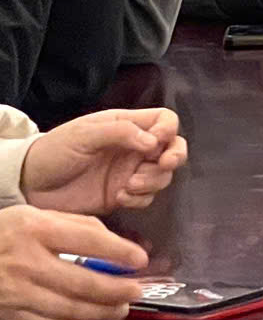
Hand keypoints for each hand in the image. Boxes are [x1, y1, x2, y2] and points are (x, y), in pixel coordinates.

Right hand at [0, 207, 145, 319]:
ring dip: (100, 312)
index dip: (118, 251)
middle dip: (115, 290)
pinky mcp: (8, 315)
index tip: (140, 259)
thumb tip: (115, 243)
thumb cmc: (4, 233)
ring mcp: (15, 292)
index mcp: (36, 230)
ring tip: (121, 310)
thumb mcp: (34, 215)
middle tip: (136, 291)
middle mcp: (26, 262)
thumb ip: (75, 226)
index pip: (87, 241)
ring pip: (67, 309)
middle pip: (81, 282)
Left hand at [20, 108, 186, 214]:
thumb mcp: (84, 134)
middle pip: (173, 147)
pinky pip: (146, 198)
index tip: (156, 142)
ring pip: (163, 176)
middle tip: (163, 165)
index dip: (168, 129)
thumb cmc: (56, 151)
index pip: (165, 120)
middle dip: (175, 156)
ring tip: (128, 186)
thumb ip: (120, 132)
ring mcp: (129, 173)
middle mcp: (134, 148)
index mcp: (127, 126)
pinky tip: (119, 198)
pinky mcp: (122, 196)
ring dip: (153, 181)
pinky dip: (139, 198)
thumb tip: (153, 142)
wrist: (29, 185)